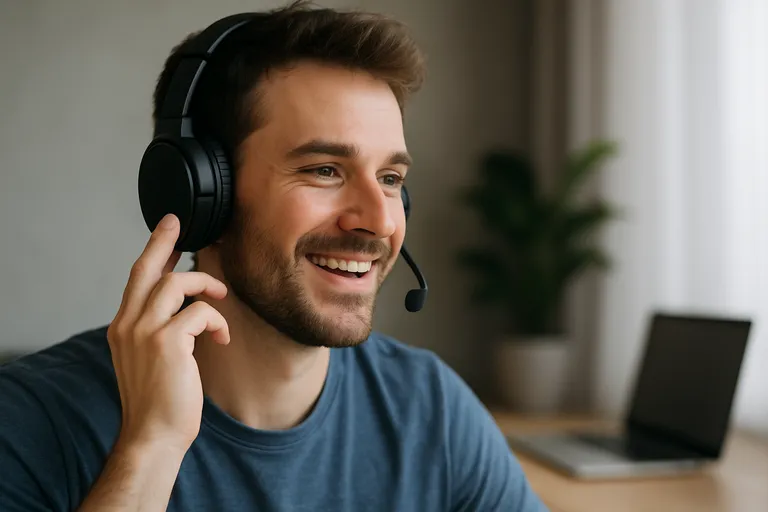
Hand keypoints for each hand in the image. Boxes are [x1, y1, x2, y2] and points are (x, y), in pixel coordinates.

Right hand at [107, 214, 229, 453]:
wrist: (153, 436)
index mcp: (122, 328)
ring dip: (204, 285)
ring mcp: (144, 331)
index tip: (165, 233)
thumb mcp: (150, 360)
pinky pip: (199, 312)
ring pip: (174, 283)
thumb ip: (158, 332)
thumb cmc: (158, 402)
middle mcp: (127, 324)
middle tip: (177, 223)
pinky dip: (216, 320)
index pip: (136, 281)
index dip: (152, 253)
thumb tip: (184, 310)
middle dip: (162, 240)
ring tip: (222, 296)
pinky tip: (222, 338)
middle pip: (145, 269)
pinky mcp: (167, 342)